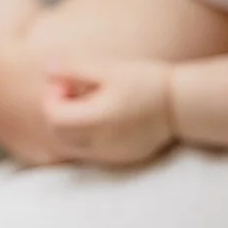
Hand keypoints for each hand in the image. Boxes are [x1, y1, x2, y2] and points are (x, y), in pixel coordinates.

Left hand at [41, 60, 176, 165]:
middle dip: (58, 111)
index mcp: (97, 119)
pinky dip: (86, 136)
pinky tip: (104, 116)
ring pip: (73, 146)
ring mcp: (111, 155)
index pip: (54, 117)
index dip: (53, 97)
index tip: (67, 82)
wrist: (179, 105)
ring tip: (90, 103)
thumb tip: (48, 69)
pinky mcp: (121, 158)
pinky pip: (91, 152)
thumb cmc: (145, 81)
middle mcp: (101, 143)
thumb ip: (75, 69)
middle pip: (58, 134)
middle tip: (74, 91)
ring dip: (71, 125)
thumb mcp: (109, 68)